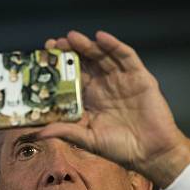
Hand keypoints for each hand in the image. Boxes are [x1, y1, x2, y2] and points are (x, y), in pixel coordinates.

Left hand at [38, 31, 189, 188]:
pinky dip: (115, 46)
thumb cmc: (120, 148)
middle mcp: (104, 86)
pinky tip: (102, 38)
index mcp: (91, 99)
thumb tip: (39, 132)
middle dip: (71, 51)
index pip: (72, 77)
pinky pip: (126, 57)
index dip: (60, 67)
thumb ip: (66, 131)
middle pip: (85, 62)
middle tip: (55, 44)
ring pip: (102, 56)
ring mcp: (122, 79)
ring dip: (88, 45)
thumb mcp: (88, 139)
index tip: (45, 58)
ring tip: (72, 37)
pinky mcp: (139, 77)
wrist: (151, 153)